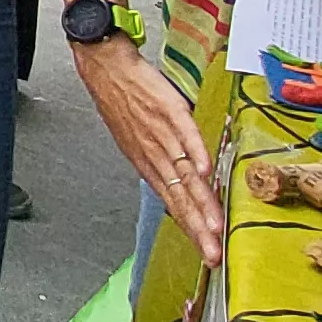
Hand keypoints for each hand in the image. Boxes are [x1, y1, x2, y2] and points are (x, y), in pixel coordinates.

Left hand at [76, 37, 223, 264]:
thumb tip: (183, 181)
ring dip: (200, 201)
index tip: (206, 252)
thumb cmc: (126, 103)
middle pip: (180, 197)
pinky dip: (196, 152)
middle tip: (213, 254)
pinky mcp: (170, 110)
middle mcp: (155, 154)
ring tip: (214, 225)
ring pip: (184, 173)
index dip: (190, 229)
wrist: (107, 68)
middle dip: (198, 228)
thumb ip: (162, 162)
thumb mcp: (139, 140)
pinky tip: (205, 171)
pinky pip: (185, 134)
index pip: (173, 204)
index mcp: (148, 164)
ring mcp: (162, 133)